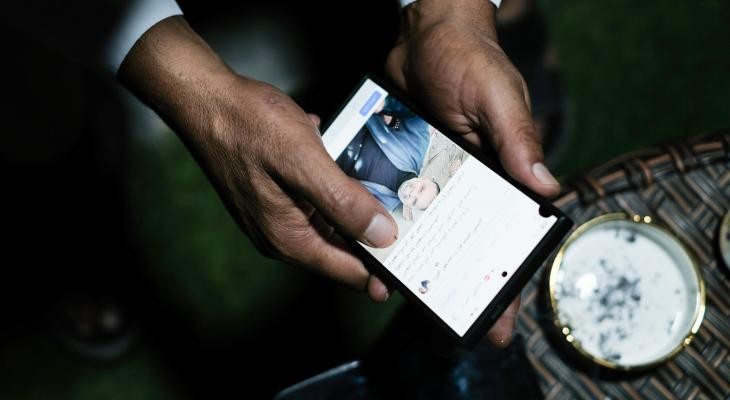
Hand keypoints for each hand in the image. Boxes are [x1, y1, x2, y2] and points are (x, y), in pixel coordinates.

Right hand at [118, 16, 396, 301]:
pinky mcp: (274, 195)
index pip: (346, 270)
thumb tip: (382, 236)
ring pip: (330, 226)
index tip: (414, 271)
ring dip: (358, 215)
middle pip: (340, 251)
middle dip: (375, 244)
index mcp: (289, 237)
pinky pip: (315, 204)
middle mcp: (281, 235)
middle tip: (415, 235)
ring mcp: (276, 216)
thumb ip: (344, 202)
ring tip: (394, 206)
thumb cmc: (248, 126)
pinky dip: (336, 193)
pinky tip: (350, 174)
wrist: (205, 100)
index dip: (382, 273)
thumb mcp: (304, 162)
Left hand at [386, 0, 560, 346]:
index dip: (506, 273)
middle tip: (448, 321)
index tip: (501, 315)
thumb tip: (545, 187)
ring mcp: (435, 175)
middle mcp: (470, 181)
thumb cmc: (471, 59)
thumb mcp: (497, 97)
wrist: (423, 31)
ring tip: (395, 290)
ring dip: (413, 256)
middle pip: (464, 239)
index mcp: (503, 172)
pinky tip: (371, 245)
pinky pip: (395, 199)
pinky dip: (385, 220)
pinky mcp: (404, 163)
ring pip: (425, 225)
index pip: (508, 233)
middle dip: (457, 280)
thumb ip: (516, 139)